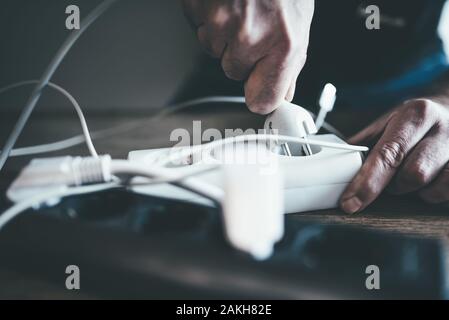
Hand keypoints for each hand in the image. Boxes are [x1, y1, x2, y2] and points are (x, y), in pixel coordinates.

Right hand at [182, 0, 313, 113]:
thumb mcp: (298, 17)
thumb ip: (290, 59)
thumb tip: (284, 90)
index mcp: (284, 43)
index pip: (264, 99)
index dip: (260, 94)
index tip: (259, 94)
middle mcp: (250, 36)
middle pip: (234, 72)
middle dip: (242, 52)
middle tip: (254, 21)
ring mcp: (220, 23)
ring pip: (214, 49)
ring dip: (223, 32)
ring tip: (240, 3)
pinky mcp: (196, 9)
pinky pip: (199, 27)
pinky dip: (208, 15)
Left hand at [340, 98, 448, 213]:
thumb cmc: (415, 121)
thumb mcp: (389, 123)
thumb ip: (363, 144)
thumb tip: (334, 167)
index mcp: (416, 115)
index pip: (387, 154)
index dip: (366, 183)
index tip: (350, 202)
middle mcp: (442, 129)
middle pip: (413, 174)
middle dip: (394, 185)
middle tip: (390, 179)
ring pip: (432, 189)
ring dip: (415, 191)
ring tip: (411, 176)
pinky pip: (447, 195)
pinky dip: (433, 193)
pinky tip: (430, 180)